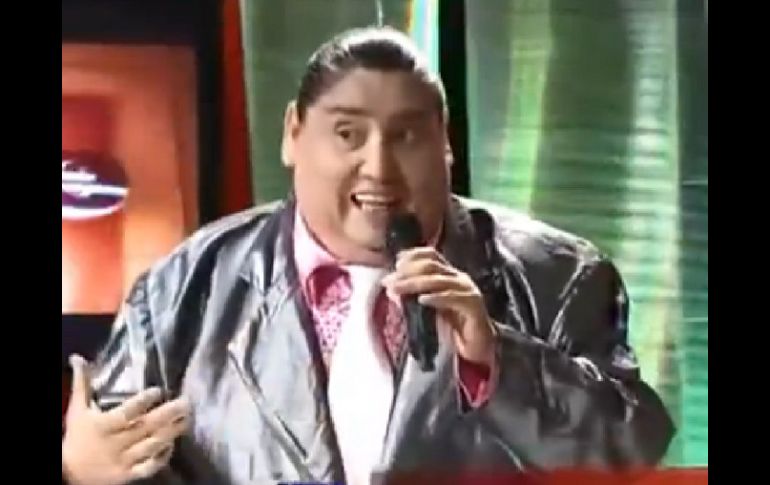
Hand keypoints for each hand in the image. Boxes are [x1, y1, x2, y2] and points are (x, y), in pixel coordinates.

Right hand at [62, 355, 190, 484]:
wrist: (69, 474)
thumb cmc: (77, 436)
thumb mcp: (77, 409)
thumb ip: (82, 383)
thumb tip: (78, 357)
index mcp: (102, 426)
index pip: (125, 413)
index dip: (142, 402)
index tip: (158, 390)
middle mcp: (114, 444)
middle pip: (145, 428)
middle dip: (168, 415)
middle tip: (186, 402)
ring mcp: (123, 461)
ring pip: (150, 446)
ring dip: (171, 433)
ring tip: (187, 419)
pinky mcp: (128, 475)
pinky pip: (149, 467)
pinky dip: (162, 457)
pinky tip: (172, 444)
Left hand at [381, 247, 495, 365]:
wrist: (478, 347)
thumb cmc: (454, 328)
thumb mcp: (428, 310)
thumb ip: (412, 298)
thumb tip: (391, 289)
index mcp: (449, 275)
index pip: (431, 256)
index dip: (412, 255)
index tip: (395, 263)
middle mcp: (459, 279)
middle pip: (431, 266)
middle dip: (408, 272)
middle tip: (390, 281)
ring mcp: (468, 291)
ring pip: (439, 280)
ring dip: (415, 283)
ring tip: (398, 289)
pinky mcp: (474, 306)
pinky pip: (454, 298)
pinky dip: (437, 297)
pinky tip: (422, 300)